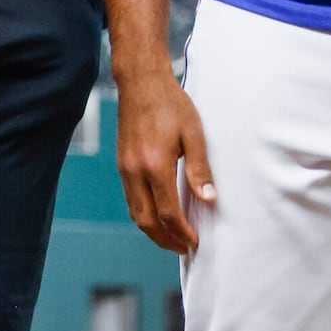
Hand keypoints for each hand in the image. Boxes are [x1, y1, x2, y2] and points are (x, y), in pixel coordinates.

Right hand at [116, 71, 214, 251]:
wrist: (141, 82)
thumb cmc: (170, 103)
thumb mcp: (194, 133)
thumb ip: (200, 169)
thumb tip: (209, 199)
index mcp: (155, 165)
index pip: (168, 212)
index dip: (182, 231)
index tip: (194, 241)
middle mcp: (135, 171)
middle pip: (146, 220)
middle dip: (164, 239)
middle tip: (182, 248)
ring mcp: (125, 169)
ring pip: (134, 213)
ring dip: (152, 231)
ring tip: (171, 238)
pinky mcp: (122, 164)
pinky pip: (130, 199)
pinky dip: (143, 215)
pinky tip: (156, 215)